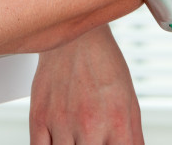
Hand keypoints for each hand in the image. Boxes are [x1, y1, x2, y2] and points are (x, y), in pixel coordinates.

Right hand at [29, 25, 143, 143]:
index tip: (107, 144)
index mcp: (117, 124)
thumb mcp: (130, 102)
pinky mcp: (39, 116)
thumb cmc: (103, 64)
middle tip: (90, 139)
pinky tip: (57, 141)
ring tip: (75, 137)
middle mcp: (90, 125)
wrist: (76, 36)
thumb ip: (133, 138)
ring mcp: (62, 122)